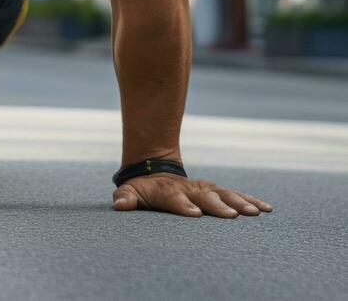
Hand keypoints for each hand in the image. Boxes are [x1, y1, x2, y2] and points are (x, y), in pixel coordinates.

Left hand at [112, 174, 271, 218]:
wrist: (155, 168)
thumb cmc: (143, 188)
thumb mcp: (131, 192)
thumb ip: (125, 198)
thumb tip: (118, 204)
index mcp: (168, 192)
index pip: (175, 200)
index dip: (183, 206)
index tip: (194, 214)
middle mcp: (189, 189)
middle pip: (204, 197)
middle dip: (217, 206)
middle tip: (232, 215)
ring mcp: (204, 189)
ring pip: (223, 194)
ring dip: (239, 202)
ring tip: (255, 213)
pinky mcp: (216, 192)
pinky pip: (235, 195)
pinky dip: (250, 200)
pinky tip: (266, 209)